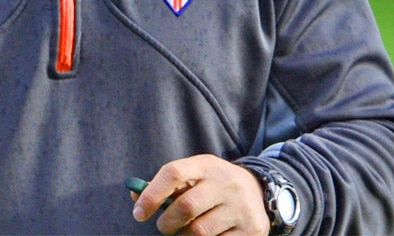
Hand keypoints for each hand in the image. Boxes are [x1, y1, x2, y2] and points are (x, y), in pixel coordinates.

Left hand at [130, 154, 268, 235]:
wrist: (258, 190)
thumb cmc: (213, 185)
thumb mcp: (194, 176)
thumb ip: (166, 186)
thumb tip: (135, 197)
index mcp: (206, 165)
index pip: (173, 173)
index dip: (151, 194)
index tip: (139, 213)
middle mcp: (226, 183)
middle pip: (186, 207)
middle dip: (167, 223)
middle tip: (164, 227)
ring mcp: (241, 207)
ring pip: (199, 231)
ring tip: (187, 231)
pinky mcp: (251, 230)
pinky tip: (208, 235)